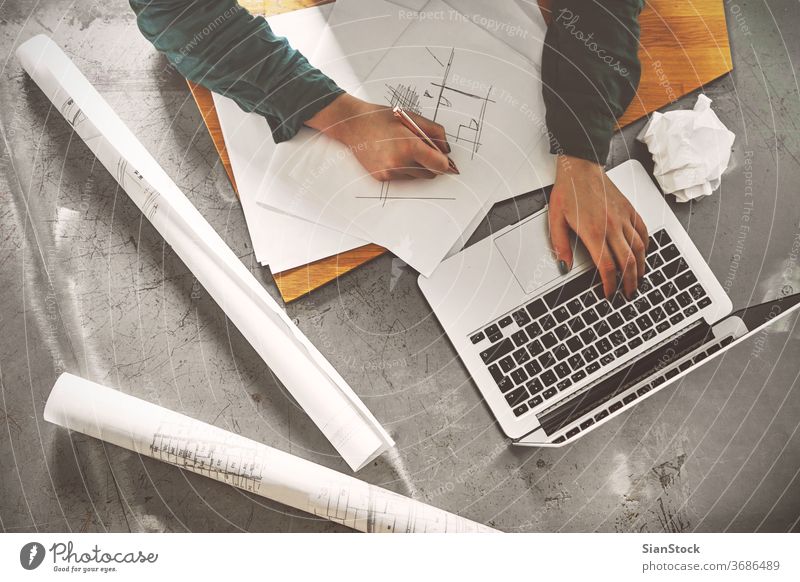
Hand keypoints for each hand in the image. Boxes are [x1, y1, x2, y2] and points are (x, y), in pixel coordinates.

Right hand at [305, 93, 452, 180]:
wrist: (353, 124)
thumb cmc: (381, 118)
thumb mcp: (412, 117)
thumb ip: (434, 132)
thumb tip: (447, 149)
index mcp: (409, 146)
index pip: (439, 165)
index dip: (445, 162)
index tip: (445, 158)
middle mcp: (399, 163)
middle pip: (430, 173)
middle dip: (431, 163)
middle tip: (422, 148)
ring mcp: (390, 172)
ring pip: (417, 176)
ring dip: (417, 166)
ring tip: (403, 149)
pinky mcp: (382, 177)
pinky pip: (403, 177)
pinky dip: (403, 168)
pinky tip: (392, 154)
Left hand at [548, 155, 648, 298]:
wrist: (580, 167)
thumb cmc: (567, 191)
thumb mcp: (555, 221)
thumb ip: (560, 246)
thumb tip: (564, 266)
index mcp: (593, 232)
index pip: (607, 266)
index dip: (610, 284)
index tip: (608, 294)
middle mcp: (611, 226)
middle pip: (628, 262)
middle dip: (629, 283)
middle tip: (628, 294)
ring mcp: (623, 218)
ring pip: (640, 249)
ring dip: (641, 268)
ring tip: (638, 280)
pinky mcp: (630, 209)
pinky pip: (643, 231)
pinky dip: (646, 246)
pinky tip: (643, 254)